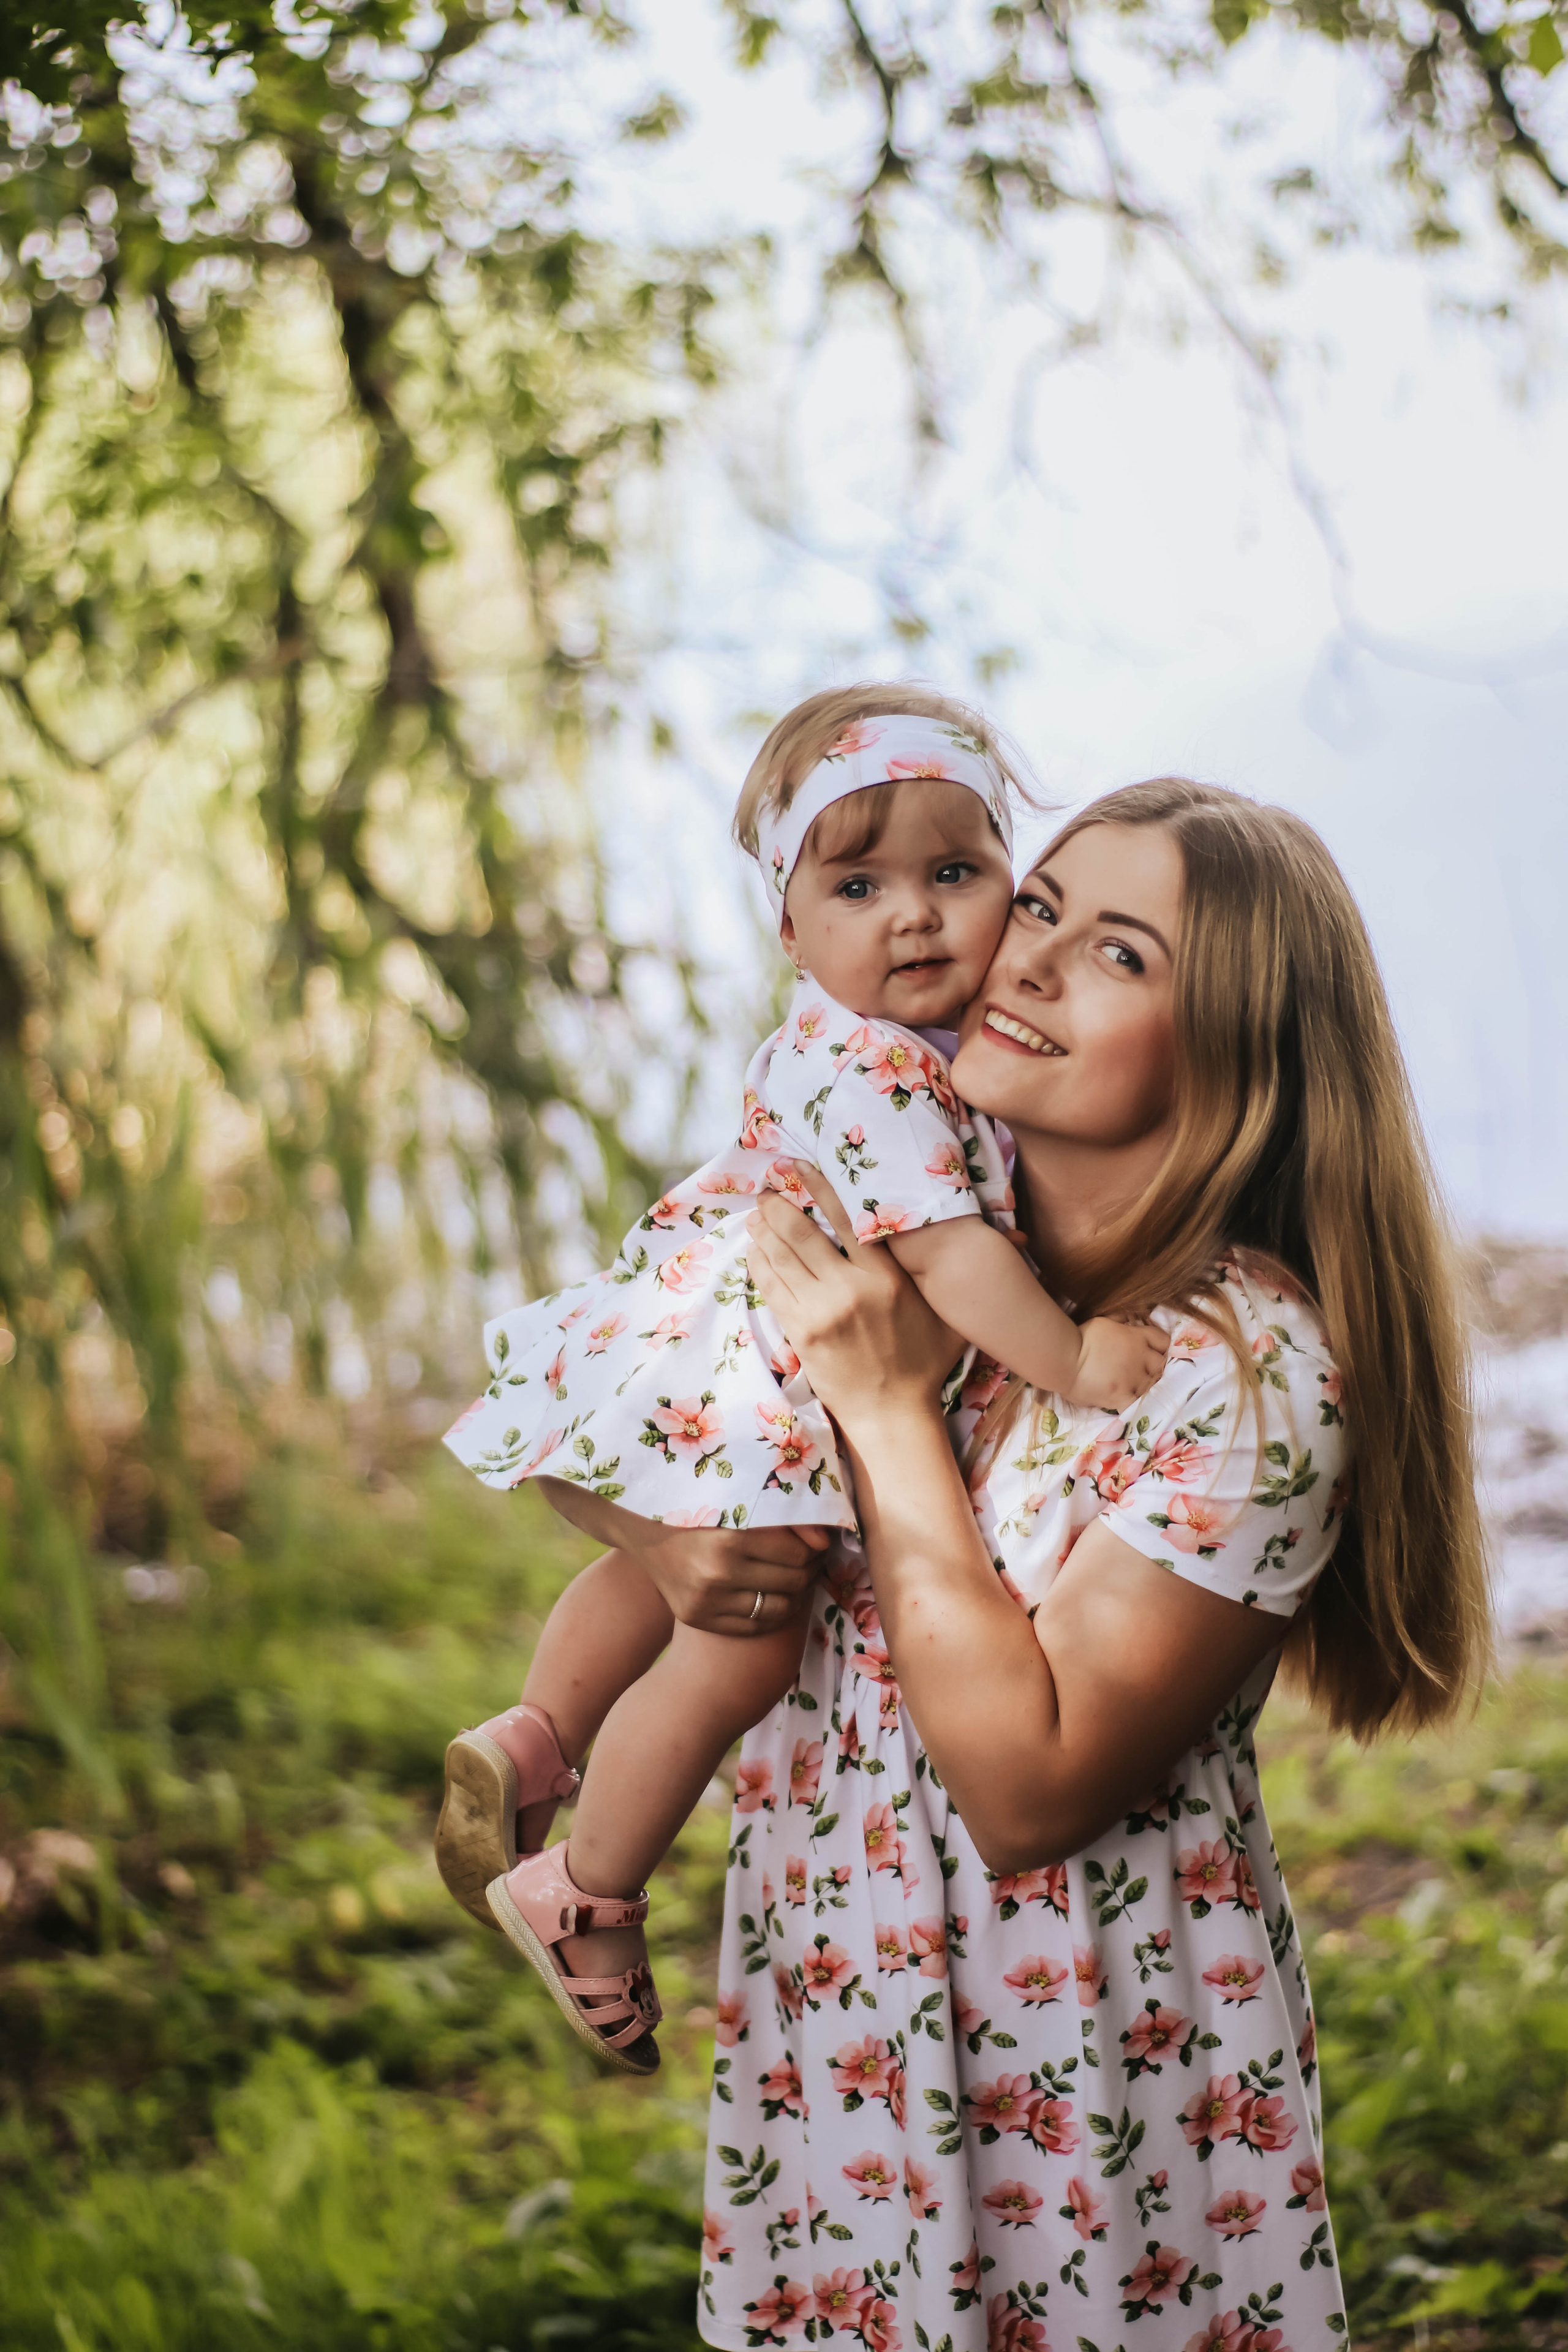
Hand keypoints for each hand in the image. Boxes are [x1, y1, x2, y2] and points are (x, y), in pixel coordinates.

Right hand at [536, 1477, 828, 1634]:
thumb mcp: (739, 1501)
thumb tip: (825, 1540)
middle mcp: (716, 1574)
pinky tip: (773, 1595)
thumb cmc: (700, 1505)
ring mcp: (705, 1601)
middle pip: (793, 1581)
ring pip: (779, 1608)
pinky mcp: (696, 1618)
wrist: (642, 1527)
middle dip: (809, 1569)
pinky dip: (771, 1612)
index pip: (799, 1552)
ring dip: (795, 1593)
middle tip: (810, 1557)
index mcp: (730, 1538)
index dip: (816, 1547)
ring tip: (794, 1576)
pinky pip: (754, 1626)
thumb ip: (785, 1517)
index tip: (817, 1539)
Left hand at [746, 1166, 961, 1436]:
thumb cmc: (923, 1363)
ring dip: (764, 1229)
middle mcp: (852, 1288)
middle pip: (804, 1232)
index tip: (801, 1167)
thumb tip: (1013, 1238)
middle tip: (768, 1186)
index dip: (820, 1187)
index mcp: (888, 1277)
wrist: (893, 1414)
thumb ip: (954, 1274)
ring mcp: (822, 1311)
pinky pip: (772, 1288)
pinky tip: (754, 1248)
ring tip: (757, 1210)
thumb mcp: (949, 1315)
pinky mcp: (801, 1333)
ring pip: (783, 1256)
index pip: (849, 1218)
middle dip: (781, 1204)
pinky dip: (760, 1263)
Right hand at [1066, 1314, 1170, 1411]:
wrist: (1063, 1359)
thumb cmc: (1080, 1337)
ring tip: (1131, 1386)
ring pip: (1151, 1385)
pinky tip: (1128, 1400)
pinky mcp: (1122, 1397)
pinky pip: (1138, 1403)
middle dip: (1154, 1367)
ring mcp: (1133, 1379)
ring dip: (1144, 1385)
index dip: (1161, 1347)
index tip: (1153, 1351)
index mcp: (1137, 1337)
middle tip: (1142, 1370)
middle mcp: (1140, 1357)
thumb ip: (1122, 1323)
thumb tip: (1130, 1321)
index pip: (1163, 1341)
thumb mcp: (1104, 1322)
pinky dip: (1135, 1402)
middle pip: (1161, 1364)